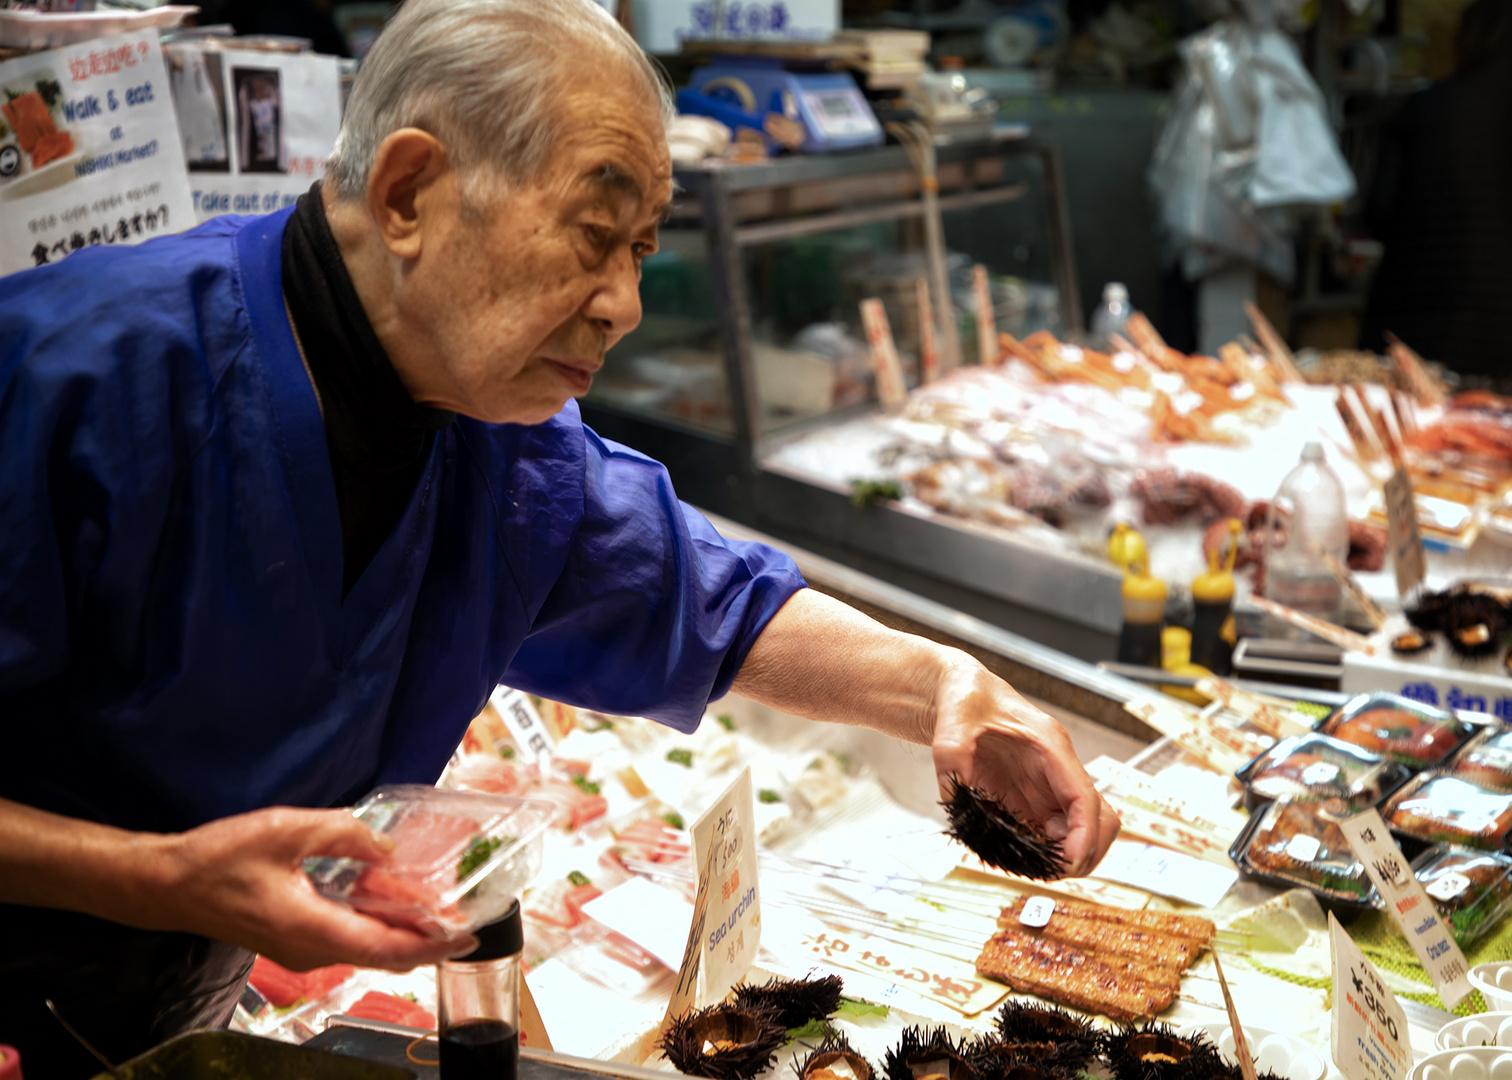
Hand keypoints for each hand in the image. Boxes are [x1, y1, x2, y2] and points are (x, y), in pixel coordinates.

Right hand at [138, 806, 476, 970]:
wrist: (169, 885)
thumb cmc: (218, 860)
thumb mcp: (286, 830)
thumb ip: (343, 834)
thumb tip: (386, 846)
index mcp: (312, 930)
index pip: (387, 948)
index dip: (432, 944)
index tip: (467, 936)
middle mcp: (312, 950)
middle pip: (385, 954)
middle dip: (428, 940)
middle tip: (467, 917)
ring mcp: (303, 950)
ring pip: (368, 948)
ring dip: (404, 932)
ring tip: (440, 907)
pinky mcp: (296, 940)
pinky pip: (349, 939)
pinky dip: (378, 925)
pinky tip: (394, 901)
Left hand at [929, 657, 1118, 877]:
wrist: (959, 690)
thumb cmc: (966, 696)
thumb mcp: (953, 720)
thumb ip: (951, 754)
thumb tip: (954, 792)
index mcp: (1050, 746)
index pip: (1084, 797)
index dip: (1084, 834)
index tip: (1069, 862)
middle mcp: (1055, 769)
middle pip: (1097, 819)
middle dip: (1084, 852)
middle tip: (1050, 872)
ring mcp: (1045, 786)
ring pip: (1078, 830)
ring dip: (1064, 855)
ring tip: (1030, 868)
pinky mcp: (1029, 798)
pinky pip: (1049, 833)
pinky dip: (1041, 851)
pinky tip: (1016, 857)